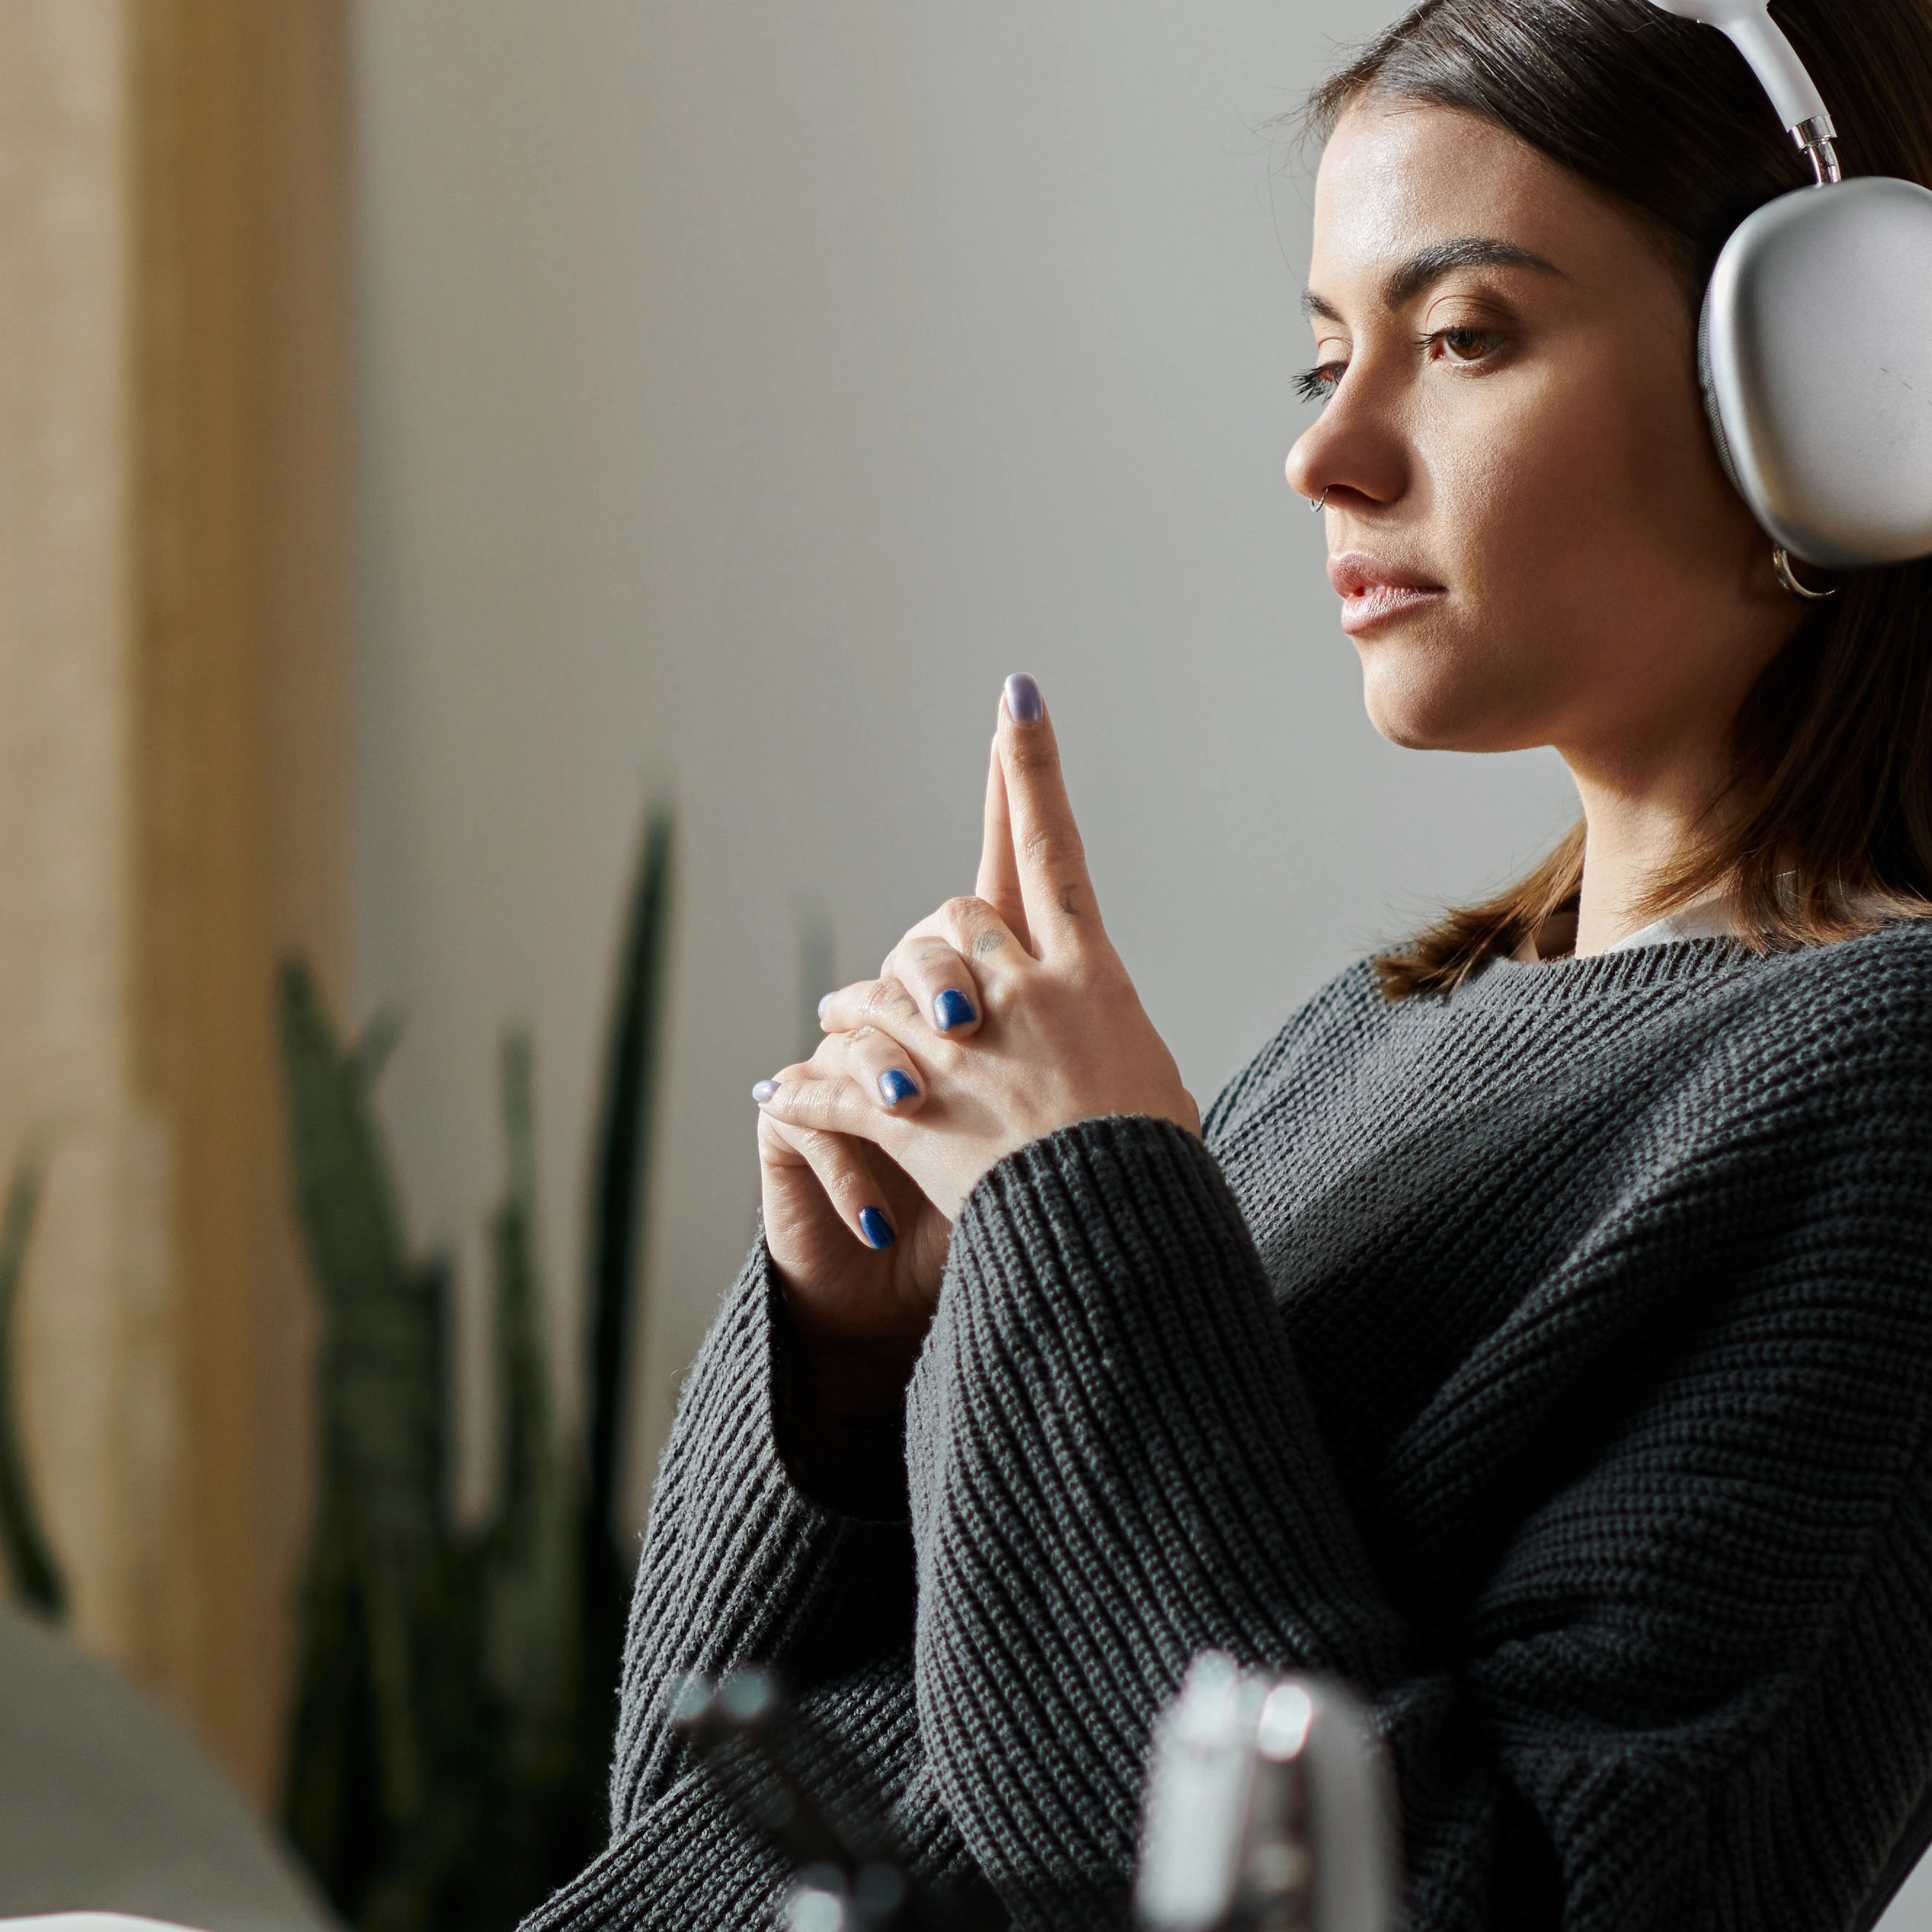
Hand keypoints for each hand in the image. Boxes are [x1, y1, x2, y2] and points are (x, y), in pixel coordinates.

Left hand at [761, 677, 1201, 1258]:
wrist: (1115, 1236)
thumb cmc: (1150, 1170)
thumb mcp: (1153, 1082)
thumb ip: (1110, 1037)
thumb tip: (1103, 1038)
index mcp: (1088, 976)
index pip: (1053, 850)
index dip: (1032, 768)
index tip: (1016, 695)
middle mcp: (1018, 995)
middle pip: (954, 921)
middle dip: (940, 951)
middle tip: (940, 996)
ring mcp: (958, 1050)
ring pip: (879, 993)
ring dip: (861, 1013)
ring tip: (849, 1033)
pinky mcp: (909, 1110)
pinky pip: (838, 1081)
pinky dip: (806, 1088)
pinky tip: (778, 1090)